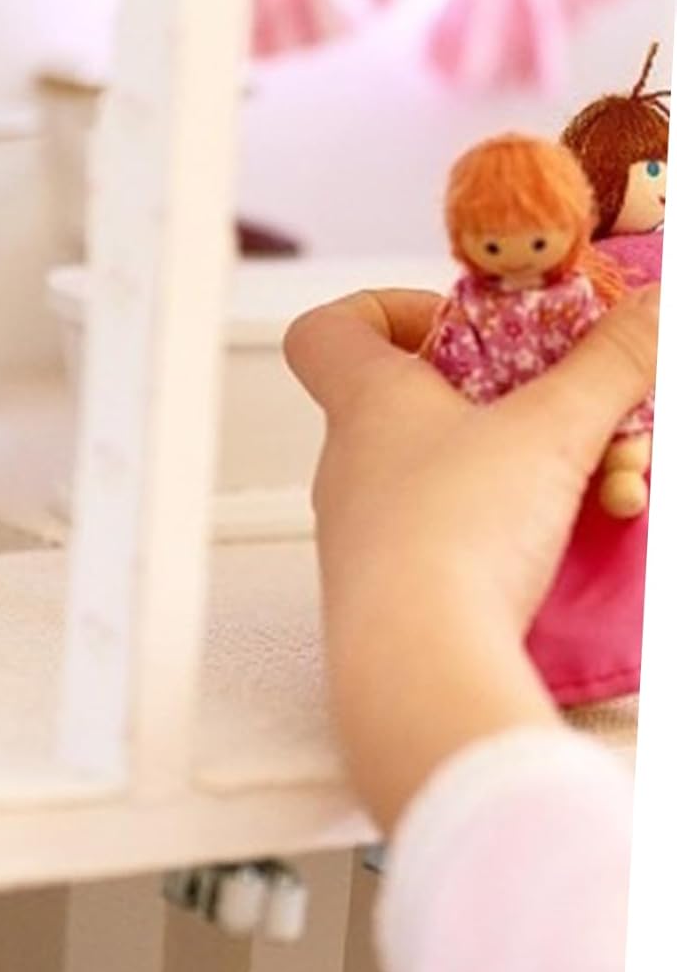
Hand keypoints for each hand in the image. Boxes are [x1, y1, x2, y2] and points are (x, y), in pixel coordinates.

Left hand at [283, 283, 659, 831]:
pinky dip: (518, 524)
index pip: (327, 330)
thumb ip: (610, 361)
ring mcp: (366, 530)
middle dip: (512, 394)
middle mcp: (351, 464)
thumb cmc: (456, 534)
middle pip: (418, 398)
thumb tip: (655, 307)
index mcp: (365, 404)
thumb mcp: (554, 428)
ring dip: (535, 465)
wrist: (416, 664)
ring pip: (453, 471)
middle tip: (571, 404)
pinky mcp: (392, 587)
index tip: (460, 318)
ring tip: (608, 485)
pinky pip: (456, 532)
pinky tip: (577, 535)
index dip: (387, 307)